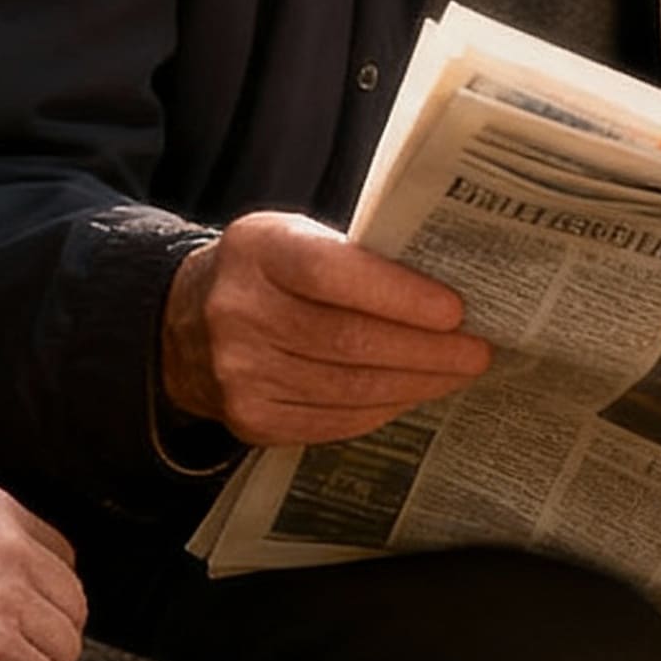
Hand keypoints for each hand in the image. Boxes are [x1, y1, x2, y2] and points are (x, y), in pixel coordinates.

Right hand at [159, 216, 493, 449]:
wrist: (185, 323)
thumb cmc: (267, 274)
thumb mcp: (294, 239)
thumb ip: (355, 258)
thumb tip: (445, 297)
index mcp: (256, 250)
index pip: (331, 274)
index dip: (398, 295)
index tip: (454, 310)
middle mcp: (238, 312)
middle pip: (348, 341)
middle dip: (425, 350)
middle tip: (475, 351)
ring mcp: (239, 373)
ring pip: (348, 387)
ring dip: (414, 383)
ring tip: (454, 373)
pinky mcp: (249, 419)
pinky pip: (334, 422)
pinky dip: (382, 408)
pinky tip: (409, 393)